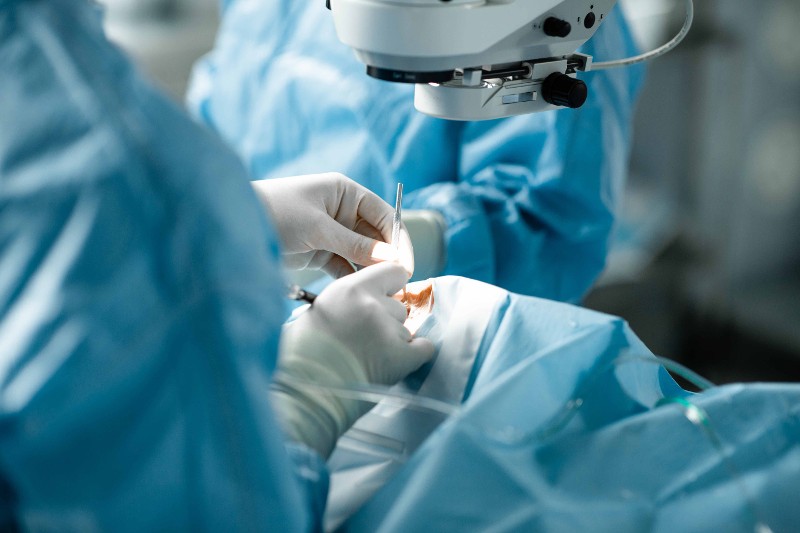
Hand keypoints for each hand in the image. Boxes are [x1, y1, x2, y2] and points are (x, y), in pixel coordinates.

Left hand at [252, 173, 413, 277]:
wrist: (234, 226)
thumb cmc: (275, 213)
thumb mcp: (318, 228)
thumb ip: (354, 244)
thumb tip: (390, 258)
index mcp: (346, 193)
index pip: (384, 215)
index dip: (398, 239)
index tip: (406, 264)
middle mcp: (343, 211)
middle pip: (376, 237)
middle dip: (387, 258)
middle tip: (398, 284)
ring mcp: (332, 233)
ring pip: (362, 253)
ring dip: (372, 270)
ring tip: (381, 291)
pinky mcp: (320, 252)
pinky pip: (345, 266)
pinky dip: (353, 277)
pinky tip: (360, 290)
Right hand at [289, 262, 433, 384]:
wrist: (303, 393)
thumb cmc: (300, 357)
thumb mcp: (316, 312)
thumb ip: (344, 302)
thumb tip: (360, 305)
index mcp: (349, 289)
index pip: (393, 271)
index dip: (391, 287)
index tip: (384, 298)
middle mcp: (372, 305)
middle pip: (399, 307)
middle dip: (387, 322)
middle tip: (366, 340)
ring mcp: (388, 330)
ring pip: (406, 330)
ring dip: (394, 343)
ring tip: (369, 359)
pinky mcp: (401, 357)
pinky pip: (424, 349)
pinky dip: (414, 356)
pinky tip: (395, 363)